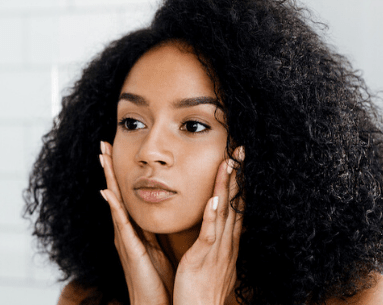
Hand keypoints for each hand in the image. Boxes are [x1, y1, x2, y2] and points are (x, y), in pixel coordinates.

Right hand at [99, 141, 172, 304]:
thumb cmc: (159, 282)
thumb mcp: (159, 250)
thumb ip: (155, 232)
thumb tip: (158, 214)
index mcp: (135, 230)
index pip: (126, 196)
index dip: (120, 173)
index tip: (116, 151)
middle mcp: (125, 232)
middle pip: (115, 193)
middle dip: (109, 169)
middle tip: (103, 144)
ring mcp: (125, 239)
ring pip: (115, 203)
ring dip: (108, 179)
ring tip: (102, 158)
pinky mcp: (130, 250)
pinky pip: (121, 225)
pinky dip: (114, 208)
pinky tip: (108, 193)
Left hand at [173, 147, 244, 304]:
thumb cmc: (201, 291)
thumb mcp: (211, 263)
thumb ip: (212, 244)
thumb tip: (215, 230)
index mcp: (226, 244)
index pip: (234, 207)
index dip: (238, 184)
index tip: (239, 161)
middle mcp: (226, 244)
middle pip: (234, 204)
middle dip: (238, 177)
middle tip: (240, 151)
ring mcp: (217, 250)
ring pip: (224, 213)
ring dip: (226, 187)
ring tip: (230, 163)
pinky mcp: (203, 258)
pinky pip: (209, 233)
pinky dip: (213, 215)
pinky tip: (214, 198)